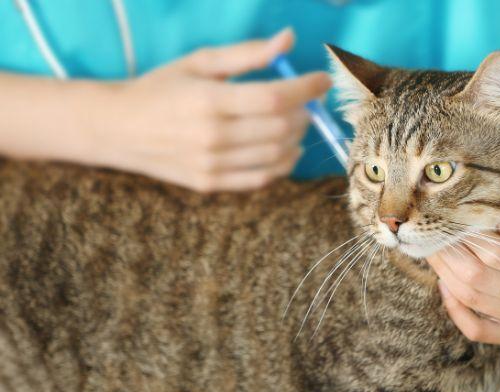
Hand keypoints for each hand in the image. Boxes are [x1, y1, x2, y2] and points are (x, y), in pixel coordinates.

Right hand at [92, 28, 330, 190]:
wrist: (117, 128)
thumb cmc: (161, 88)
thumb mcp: (200, 61)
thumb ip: (247, 53)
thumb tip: (288, 39)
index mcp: (208, 100)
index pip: (274, 97)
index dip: (306, 88)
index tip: (323, 79)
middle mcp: (211, 136)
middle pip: (280, 127)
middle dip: (305, 111)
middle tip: (307, 100)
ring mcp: (212, 165)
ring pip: (277, 155)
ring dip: (298, 137)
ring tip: (296, 121)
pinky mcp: (211, 184)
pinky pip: (262, 179)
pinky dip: (283, 164)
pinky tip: (285, 147)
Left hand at [427, 196, 499, 347]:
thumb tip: (497, 221)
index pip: (494, 253)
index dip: (467, 236)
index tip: (452, 218)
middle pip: (474, 278)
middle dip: (447, 254)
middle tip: (432, 232)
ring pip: (469, 300)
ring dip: (444, 274)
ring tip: (433, 250)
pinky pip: (475, 329)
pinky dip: (454, 310)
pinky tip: (444, 284)